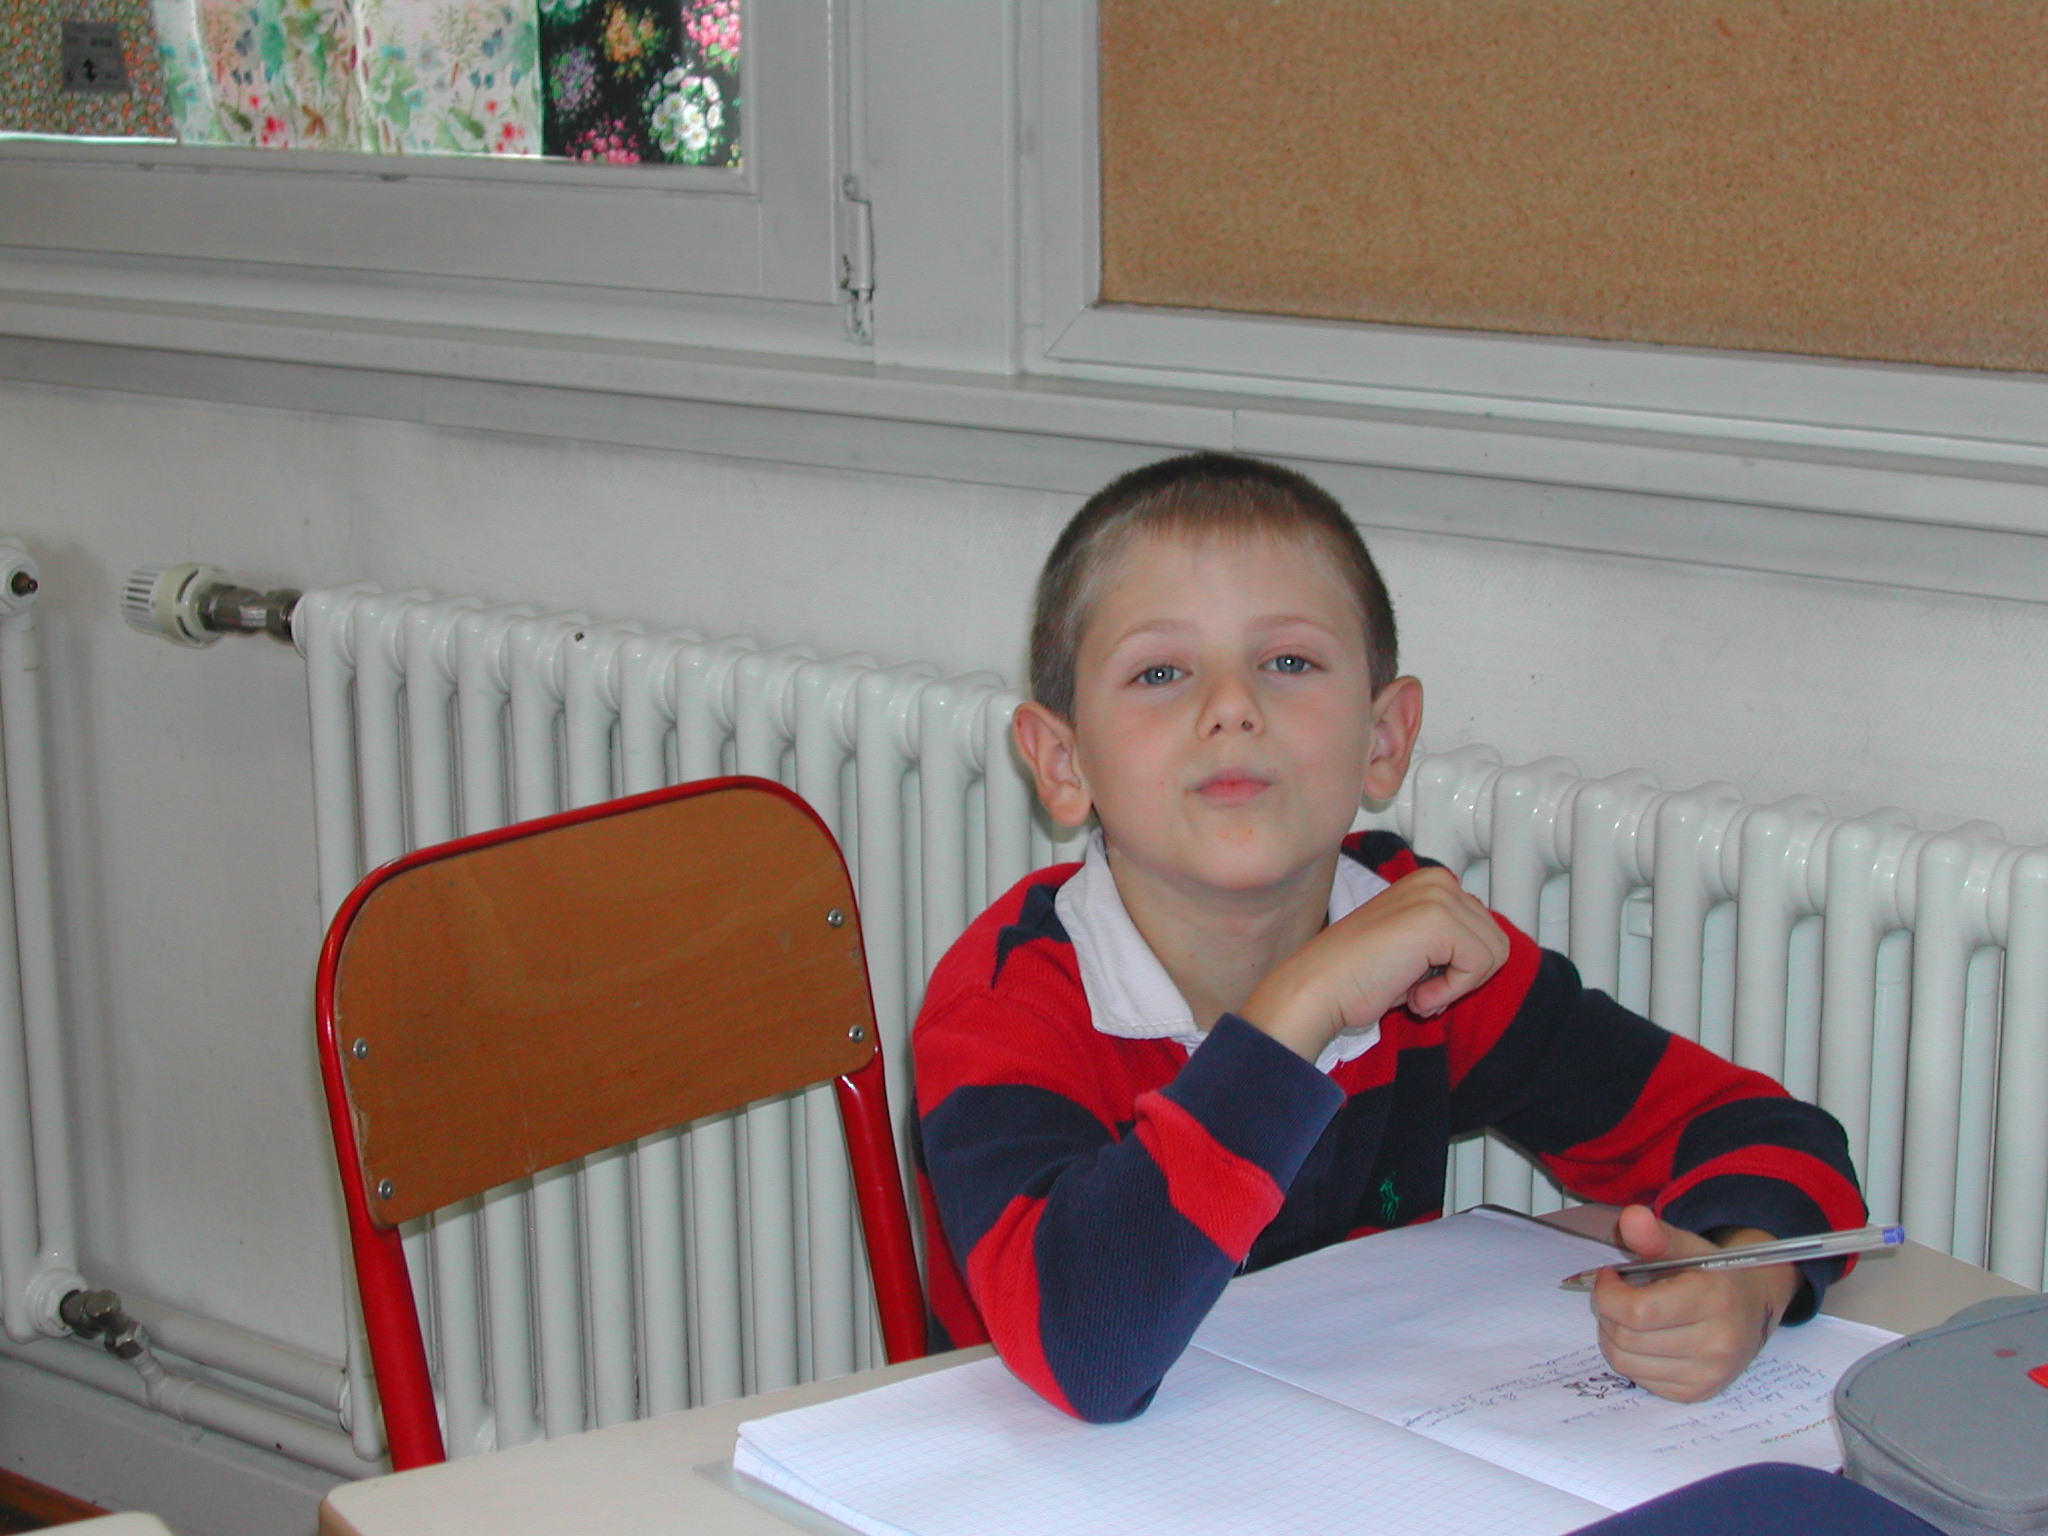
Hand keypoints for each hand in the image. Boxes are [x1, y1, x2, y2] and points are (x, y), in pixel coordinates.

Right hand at [1239, 868, 1509, 1060]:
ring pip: (1493, 955)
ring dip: (1455, 986)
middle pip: (1496, 942)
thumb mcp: (1414, 946)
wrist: (1319, 987)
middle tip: (1415, 986)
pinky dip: (1449, 992)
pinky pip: (1479, 966)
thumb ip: (1450, 940)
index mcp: (1432, 881)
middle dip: (1461, 976)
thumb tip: (1490, 956)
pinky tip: (1414, 994)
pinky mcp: (1439, 920)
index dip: (1458, 968)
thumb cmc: (1357, 975)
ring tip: (1414, 989)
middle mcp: (1438, 880)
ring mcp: (1439, 896)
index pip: (1485, 932)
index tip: (1417, 976)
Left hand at [1590, 1205, 1801, 1402]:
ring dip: (1613, 1336)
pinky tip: (1645, 1338)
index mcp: (1713, 1301)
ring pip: (1625, 1362)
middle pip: (1626, 1338)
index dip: (1608, 1292)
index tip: (1610, 1275)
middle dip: (1608, 1312)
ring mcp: (1708, 1375)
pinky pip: (1640, 1380)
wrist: (1753, 1306)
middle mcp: (1716, 1345)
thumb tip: (1631, 1218)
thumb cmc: (1713, 1274)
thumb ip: (1656, 1235)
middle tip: (1618, 1295)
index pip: (1637, 1311)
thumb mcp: (1687, 1246)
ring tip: (1629, 1315)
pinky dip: (1631, 1358)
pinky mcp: (1697, 1393)